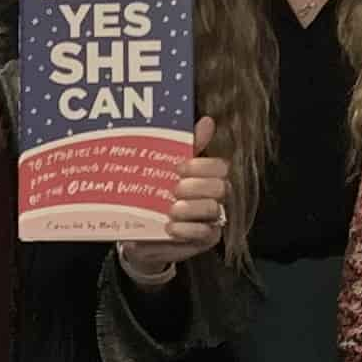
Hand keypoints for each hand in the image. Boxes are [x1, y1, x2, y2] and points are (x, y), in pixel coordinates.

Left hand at [113, 116, 228, 289]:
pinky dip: (187, 230)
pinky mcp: (205, 240)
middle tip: (174, 188)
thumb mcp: (167, 169)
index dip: (202, 166)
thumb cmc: (157, 195)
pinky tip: (170, 227)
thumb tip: (208, 121)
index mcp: (209, 176)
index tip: (179, 167)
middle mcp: (216, 197)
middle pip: (221, 187)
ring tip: (171, 209)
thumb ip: (187, 147)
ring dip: (191, 208)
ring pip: (213, 209)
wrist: (141, 232)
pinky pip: (205, 234)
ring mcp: (212, 220)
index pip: (220, 167)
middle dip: (197, 186)